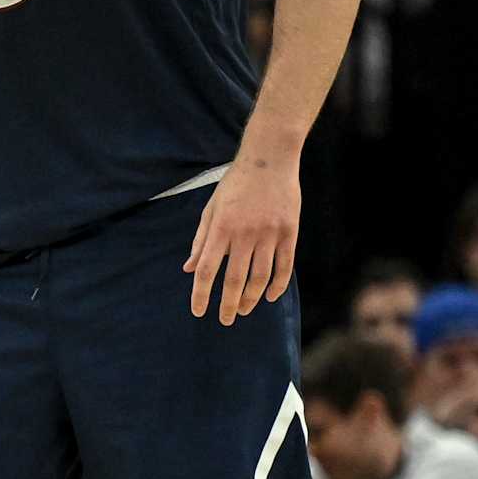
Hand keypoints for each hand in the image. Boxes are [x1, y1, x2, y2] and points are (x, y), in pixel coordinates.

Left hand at [184, 150, 299, 324]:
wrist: (269, 159)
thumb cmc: (235, 184)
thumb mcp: (211, 209)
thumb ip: (201, 241)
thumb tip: (188, 268)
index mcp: (221, 228)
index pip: (206, 270)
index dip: (200, 294)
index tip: (198, 311)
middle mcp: (244, 234)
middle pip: (233, 280)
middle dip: (227, 304)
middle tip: (225, 320)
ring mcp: (269, 234)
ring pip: (260, 278)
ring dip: (250, 298)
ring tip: (243, 310)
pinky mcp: (289, 232)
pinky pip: (284, 267)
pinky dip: (277, 286)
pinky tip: (269, 298)